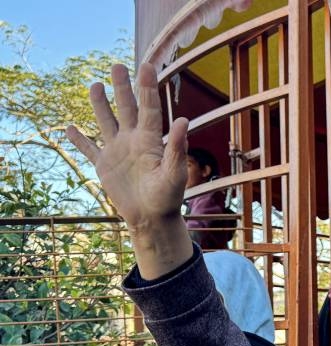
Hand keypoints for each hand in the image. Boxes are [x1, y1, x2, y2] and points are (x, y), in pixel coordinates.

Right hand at [67, 63, 192, 277]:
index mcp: (151, 140)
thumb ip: (178, 148)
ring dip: (100, 105)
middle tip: (117, 66)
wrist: (152, 219)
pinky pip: (89, 150)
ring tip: (95, 86)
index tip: (147, 65)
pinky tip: (70, 128)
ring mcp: (118, 152)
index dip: (147, 87)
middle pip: (127, 109)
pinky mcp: (104, 166)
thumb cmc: (169, 198)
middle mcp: (134, 141)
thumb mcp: (175, 173)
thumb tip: (184, 120)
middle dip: (122, 88)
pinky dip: (79, 140)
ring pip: (106, 122)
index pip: (149, 108)